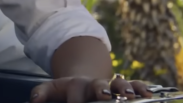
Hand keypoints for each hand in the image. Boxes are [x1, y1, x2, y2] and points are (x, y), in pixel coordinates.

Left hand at [30, 75, 151, 102]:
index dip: (76, 101)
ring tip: (129, 96)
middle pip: (98, 84)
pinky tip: (148, 94)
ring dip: (125, 88)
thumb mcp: (52, 90)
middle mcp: (94, 84)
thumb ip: (41, 93)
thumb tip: (34, 101)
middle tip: (105, 96)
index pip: (75, 92)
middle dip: (101, 90)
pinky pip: (134, 85)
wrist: (82, 82)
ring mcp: (109, 85)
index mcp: (75, 85)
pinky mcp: (122, 88)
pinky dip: (141, 88)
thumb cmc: (66, 91)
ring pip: (119, 83)